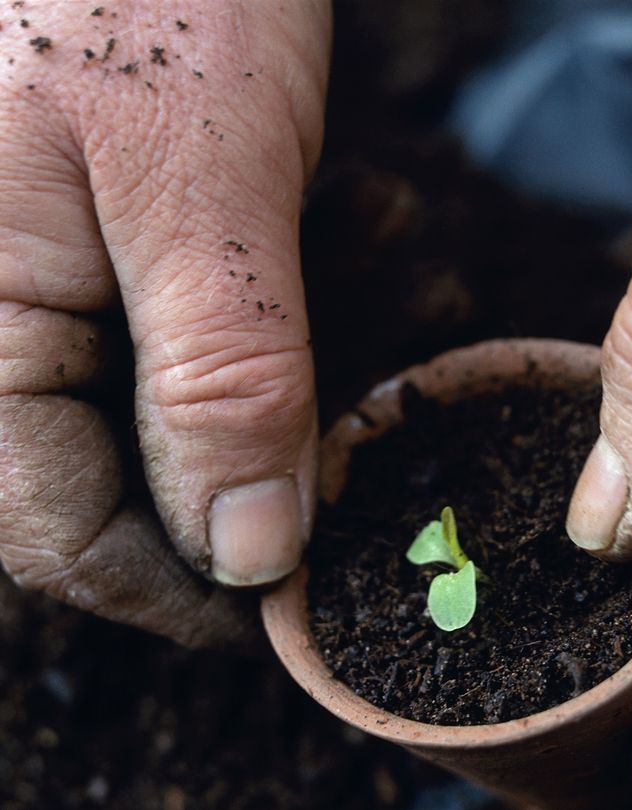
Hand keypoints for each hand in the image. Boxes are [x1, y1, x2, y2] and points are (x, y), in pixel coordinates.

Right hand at [0, 1, 329, 646]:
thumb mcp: (201, 186)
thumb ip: (218, 379)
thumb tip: (243, 545)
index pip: (58, 532)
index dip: (180, 584)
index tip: (287, 599)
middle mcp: (0, 313)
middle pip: (123, 467)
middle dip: (262, 448)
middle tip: (370, 426)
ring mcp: (60, 266)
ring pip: (183, 384)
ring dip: (300, 349)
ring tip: (390, 259)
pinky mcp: (126, 223)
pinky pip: (210, 302)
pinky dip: (297, 278)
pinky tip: (369, 214)